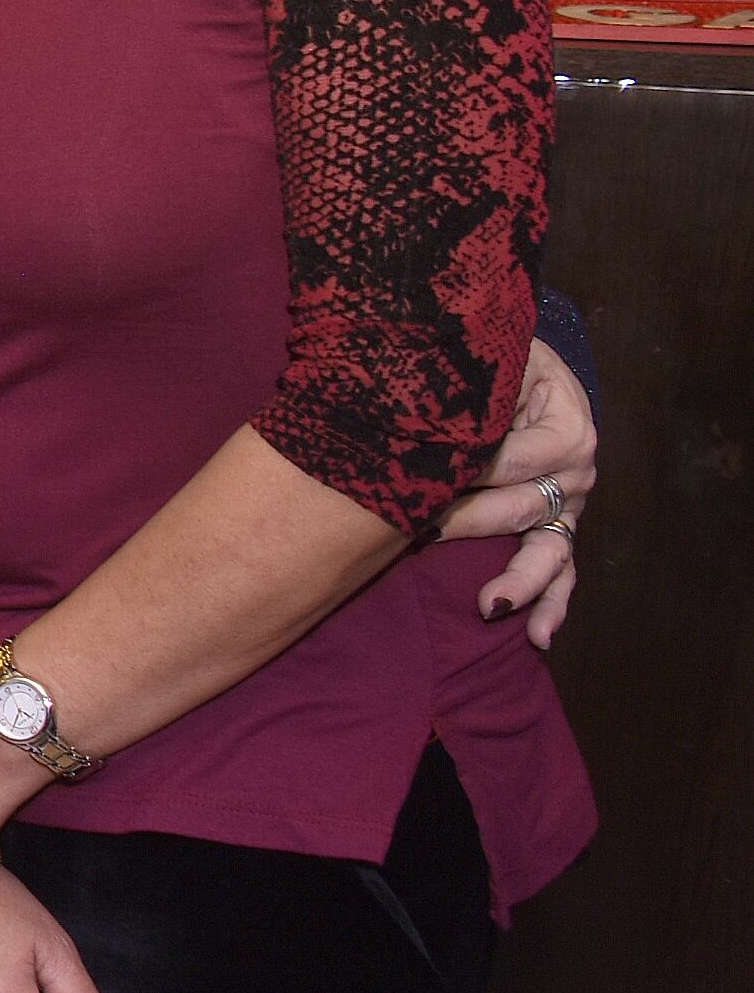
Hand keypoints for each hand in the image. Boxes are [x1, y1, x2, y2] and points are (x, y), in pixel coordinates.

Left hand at [439, 335, 591, 644]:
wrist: (510, 358)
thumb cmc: (494, 357)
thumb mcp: (491, 360)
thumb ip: (478, 391)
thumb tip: (442, 430)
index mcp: (566, 425)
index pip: (512, 458)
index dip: (467, 468)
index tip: (418, 477)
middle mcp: (575, 470)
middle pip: (523, 506)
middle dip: (470, 520)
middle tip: (420, 529)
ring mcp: (567, 504)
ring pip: (549, 552)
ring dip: (520, 582)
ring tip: (491, 606)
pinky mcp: (557, 526)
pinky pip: (561, 571)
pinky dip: (551, 604)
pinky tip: (536, 635)